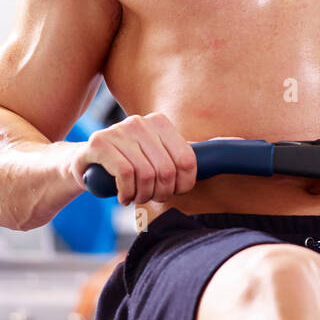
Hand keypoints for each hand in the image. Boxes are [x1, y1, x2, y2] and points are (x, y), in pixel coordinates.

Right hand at [68, 112, 196, 205]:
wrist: (84, 162)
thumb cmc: (128, 162)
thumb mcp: (159, 155)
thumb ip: (189, 152)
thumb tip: (235, 142)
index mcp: (160, 122)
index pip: (187, 160)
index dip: (182, 184)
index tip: (172, 192)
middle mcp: (140, 122)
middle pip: (167, 170)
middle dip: (160, 192)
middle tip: (149, 197)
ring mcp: (118, 130)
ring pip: (146, 174)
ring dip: (141, 195)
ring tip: (134, 196)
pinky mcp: (98, 143)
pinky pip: (124, 173)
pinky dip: (126, 192)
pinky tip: (122, 195)